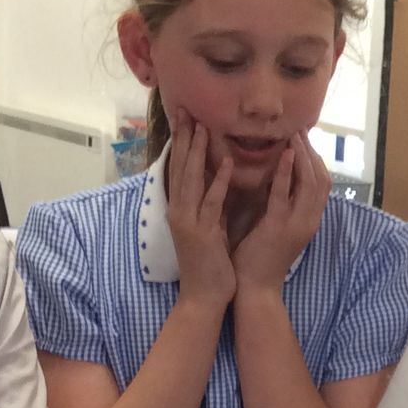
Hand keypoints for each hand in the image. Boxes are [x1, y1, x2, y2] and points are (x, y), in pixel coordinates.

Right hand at [166, 117, 235, 313]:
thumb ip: (211, 204)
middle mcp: (179, 211)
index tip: (184, 117)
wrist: (203, 298)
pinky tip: (228, 162)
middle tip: (184, 109)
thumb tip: (220, 180)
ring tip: (202, 126)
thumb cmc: (209, 265)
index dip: (181, 142)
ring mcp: (188, 222)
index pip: (180, 169)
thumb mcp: (210, 228)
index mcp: (181, 209)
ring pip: (192, 180)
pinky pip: (212, 202)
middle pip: (180, 168)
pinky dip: (220, 181)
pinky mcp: (203, 233)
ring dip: (197, 152)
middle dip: (182, 138)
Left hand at [231, 131, 327, 291]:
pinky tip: (284, 153)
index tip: (304, 139)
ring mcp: (297, 224)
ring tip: (294, 134)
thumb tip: (275, 178)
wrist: (254, 288)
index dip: (316, 160)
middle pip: (322, 178)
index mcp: (309, 220)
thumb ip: (281, 204)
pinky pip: (285, 194)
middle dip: (312, 152)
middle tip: (300, 129)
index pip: (322, 184)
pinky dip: (286, 172)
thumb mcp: (276, 227)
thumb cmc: (260, 258)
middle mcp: (309, 221)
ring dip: (303, 156)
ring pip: (311, 183)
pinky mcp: (279, 227)